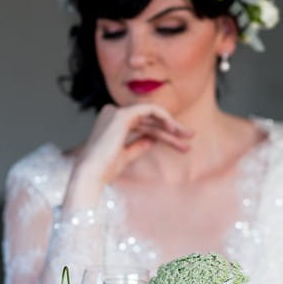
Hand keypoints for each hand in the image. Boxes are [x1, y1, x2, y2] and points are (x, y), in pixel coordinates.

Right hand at [64, 104, 191, 207]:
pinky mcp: (122, 114)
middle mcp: (112, 114)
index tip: (180, 144)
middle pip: (149, 120)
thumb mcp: (126, 156)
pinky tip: (174, 129)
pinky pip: (150, 109)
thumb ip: (138, 145)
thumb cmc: (104, 169)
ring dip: (171, 126)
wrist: (92, 174)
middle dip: (171, 129)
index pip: (143, 125)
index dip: (163, 134)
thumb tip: (152, 139)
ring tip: (188, 137)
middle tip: (190, 137)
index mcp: (111, 123)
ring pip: (152, 116)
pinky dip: (164, 117)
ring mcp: (116, 112)